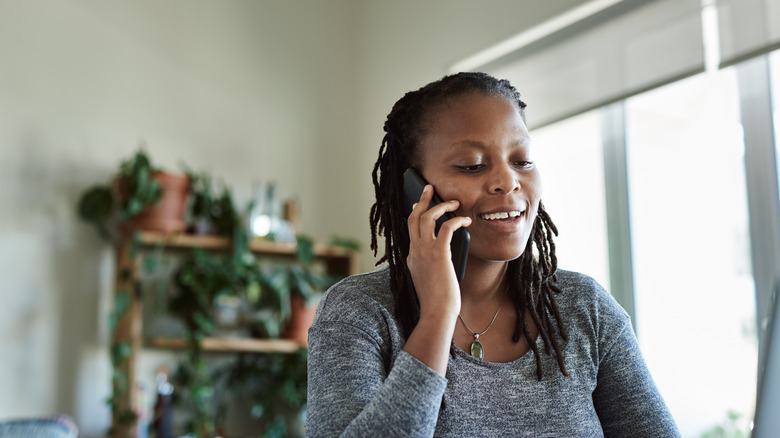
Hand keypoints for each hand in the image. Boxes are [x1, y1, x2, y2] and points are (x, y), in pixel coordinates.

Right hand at [406, 185, 471, 319]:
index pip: (410, 231)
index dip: (416, 215)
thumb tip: (447, 256)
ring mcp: (424, 252)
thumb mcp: (432, 280)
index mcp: (411, 258)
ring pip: (426, 217)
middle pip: (413, 217)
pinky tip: (465, 220)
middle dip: (421, 199)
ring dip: (440, 205)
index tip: (420, 205)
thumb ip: (434, 266)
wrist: (437, 313)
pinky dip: (456, 220)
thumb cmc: (438, 303)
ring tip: (453, 201)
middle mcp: (415, 252)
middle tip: (428, 187)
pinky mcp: (438, 253)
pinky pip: (446, 227)